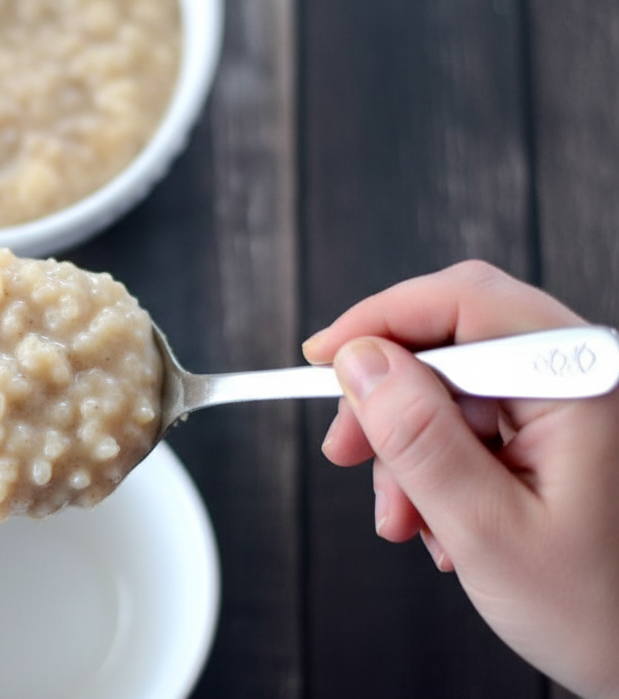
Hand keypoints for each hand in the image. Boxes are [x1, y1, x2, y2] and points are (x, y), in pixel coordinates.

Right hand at [303, 261, 618, 698]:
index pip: (464, 302)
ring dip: (408, 446)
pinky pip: (471, 418)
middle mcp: (578, 376)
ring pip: (451, 383)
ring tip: (404, 518)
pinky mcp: (555, 428)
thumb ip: (418, 438)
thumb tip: (359, 362)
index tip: (322, 359)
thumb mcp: (487, 529)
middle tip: (346, 452)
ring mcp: (567, 401)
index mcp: (580, 384)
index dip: (379, 319)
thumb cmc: (598, 610)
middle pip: (451, 337)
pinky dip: (436, 462)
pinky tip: (436, 518)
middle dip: (387, 397)